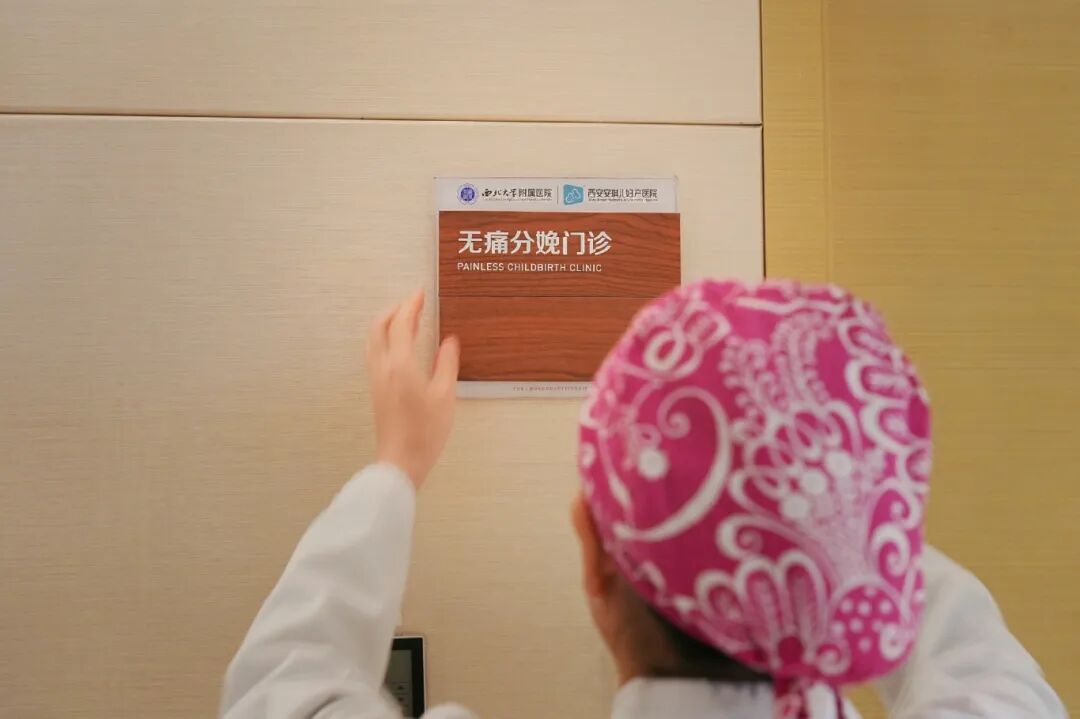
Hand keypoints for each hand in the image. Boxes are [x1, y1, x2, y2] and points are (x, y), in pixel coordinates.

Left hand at [365, 290, 459, 486]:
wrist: (402, 460)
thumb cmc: (425, 433)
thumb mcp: (445, 395)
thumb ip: (447, 363)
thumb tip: (449, 341)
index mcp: (401, 364)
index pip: (402, 323)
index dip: (411, 305)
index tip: (420, 293)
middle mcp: (384, 367)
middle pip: (380, 326)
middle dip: (395, 310)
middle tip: (413, 304)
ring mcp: (376, 378)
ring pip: (373, 339)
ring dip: (387, 324)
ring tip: (406, 320)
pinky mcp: (376, 389)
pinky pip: (374, 353)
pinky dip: (384, 339)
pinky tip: (398, 347)